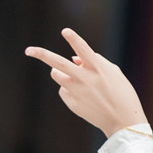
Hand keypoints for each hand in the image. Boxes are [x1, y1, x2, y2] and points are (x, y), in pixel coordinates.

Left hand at [25, 27, 147, 139]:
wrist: (123, 121)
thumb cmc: (122, 94)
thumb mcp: (114, 74)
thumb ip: (95, 61)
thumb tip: (73, 58)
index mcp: (98, 69)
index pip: (83, 49)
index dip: (73, 39)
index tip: (65, 31)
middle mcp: (85, 79)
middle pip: (58, 63)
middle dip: (41, 54)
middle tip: (28, 50)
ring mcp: (77, 91)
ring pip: (56, 74)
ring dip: (59, 71)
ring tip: (72, 77)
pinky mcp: (73, 102)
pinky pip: (63, 90)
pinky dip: (69, 89)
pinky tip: (82, 97)